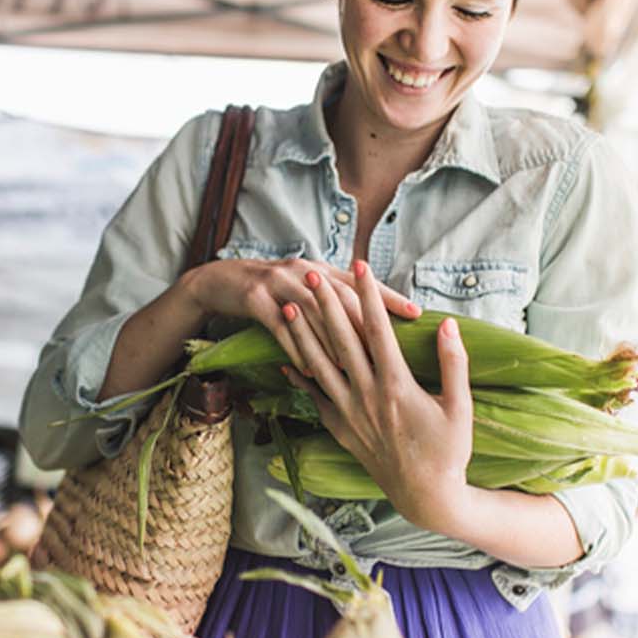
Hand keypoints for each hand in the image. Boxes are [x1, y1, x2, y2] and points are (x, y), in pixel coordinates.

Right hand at [180, 257, 419, 373]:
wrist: (220, 280)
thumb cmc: (272, 291)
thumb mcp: (304, 286)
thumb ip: (333, 298)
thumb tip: (374, 321)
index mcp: (321, 268)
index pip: (361, 283)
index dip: (389, 296)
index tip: (417, 312)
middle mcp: (304, 270)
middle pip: (341, 296)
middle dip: (367, 321)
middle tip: (390, 348)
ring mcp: (278, 283)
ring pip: (313, 313)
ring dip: (333, 341)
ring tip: (356, 367)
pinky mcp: (255, 299)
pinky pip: (280, 327)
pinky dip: (297, 348)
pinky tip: (312, 369)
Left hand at [280, 260, 473, 530]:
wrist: (425, 496)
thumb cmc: (449, 451)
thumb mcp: (460, 406)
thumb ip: (454, 362)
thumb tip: (448, 323)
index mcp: (397, 386)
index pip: (378, 329)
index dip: (368, 296)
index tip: (360, 268)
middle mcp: (367, 395)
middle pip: (341, 340)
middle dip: (326, 304)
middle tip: (312, 275)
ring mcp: (349, 412)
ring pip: (320, 365)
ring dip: (303, 334)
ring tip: (290, 306)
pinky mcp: (340, 428)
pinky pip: (314, 397)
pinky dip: (298, 376)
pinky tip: (284, 358)